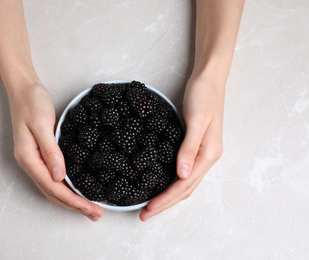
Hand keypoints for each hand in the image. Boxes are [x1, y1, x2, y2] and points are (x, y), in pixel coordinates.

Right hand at [9, 80, 103, 220]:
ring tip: (89, 209)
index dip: (73, 200)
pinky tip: (77, 191)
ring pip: (52, 189)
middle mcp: (30, 163)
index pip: (53, 187)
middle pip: (53, 193)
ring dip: (71, 200)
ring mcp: (34, 160)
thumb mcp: (42, 124)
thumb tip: (59, 177)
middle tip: (96, 215)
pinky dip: (66, 189)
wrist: (23, 89)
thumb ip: (51, 151)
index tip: (90, 208)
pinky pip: (53, 179)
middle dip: (74, 206)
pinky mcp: (40, 155)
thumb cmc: (32, 103)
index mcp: (29, 158)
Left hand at [140, 76, 223, 220]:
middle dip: (165, 204)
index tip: (148, 208)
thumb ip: (189, 148)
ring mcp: (202, 153)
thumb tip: (182, 175)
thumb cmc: (203, 96)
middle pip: (185, 189)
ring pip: (185, 183)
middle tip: (144, 214)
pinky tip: (161, 185)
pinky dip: (172, 183)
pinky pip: (183, 172)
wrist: (209, 80)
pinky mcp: (194, 147)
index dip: (166, 199)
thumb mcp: (196, 120)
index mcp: (208, 154)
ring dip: (168, 196)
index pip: (185, 184)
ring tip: (150, 206)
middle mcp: (206, 158)